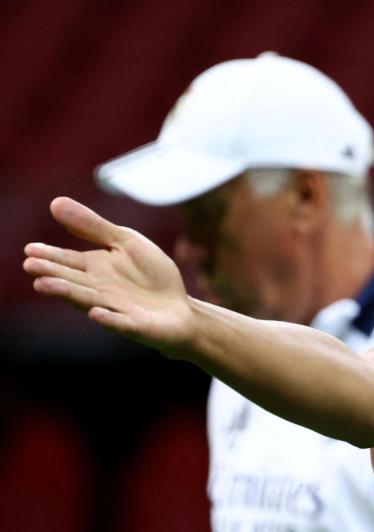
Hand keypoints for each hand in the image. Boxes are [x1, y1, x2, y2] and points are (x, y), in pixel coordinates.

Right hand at [23, 197, 194, 354]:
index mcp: (95, 268)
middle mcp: (99, 290)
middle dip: (52, 274)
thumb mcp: (126, 242)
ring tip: (44, 286)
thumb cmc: (151, 275)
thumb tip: (55, 202)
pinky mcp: (137, 326)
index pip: (68, 261)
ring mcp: (116, 309)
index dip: (50, 255)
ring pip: (89, 301)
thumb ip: (94, 227)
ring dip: (68, 294)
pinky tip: (96, 313)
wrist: (181, 308)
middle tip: (31, 266)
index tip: (30, 250)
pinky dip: (109, 319)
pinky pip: (121, 323)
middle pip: (72, 281)